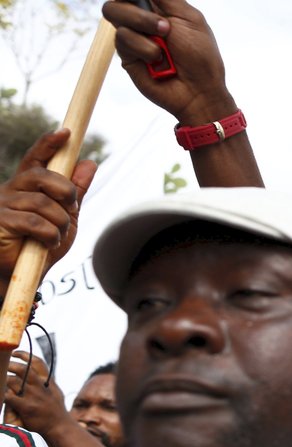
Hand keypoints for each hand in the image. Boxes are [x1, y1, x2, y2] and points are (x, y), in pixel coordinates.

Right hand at [0, 131, 96, 287]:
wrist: (25, 275)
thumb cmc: (42, 244)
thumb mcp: (66, 216)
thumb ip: (75, 191)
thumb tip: (89, 162)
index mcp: (27, 186)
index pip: (36, 159)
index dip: (49, 144)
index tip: (66, 133)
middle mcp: (11, 190)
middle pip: (42, 176)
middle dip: (64, 190)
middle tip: (71, 208)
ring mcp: (3, 205)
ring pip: (42, 202)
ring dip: (59, 221)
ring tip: (57, 236)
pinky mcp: (0, 222)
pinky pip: (34, 221)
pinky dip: (49, 234)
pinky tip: (47, 243)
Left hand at [4, 351, 70, 439]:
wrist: (60, 427)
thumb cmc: (56, 411)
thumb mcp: (56, 393)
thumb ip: (47, 383)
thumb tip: (41, 375)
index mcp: (48, 381)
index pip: (37, 362)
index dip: (24, 355)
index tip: (14, 353)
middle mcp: (41, 386)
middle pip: (22, 369)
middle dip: (9, 365)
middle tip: (2, 365)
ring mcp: (33, 396)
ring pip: (13, 380)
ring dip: (3, 379)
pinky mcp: (26, 407)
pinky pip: (8, 396)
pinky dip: (1, 393)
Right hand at [102, 0, 237, 123]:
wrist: (199, 91)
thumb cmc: (200, 56)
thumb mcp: (190, 18)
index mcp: (158, 8)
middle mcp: (141, 20)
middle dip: (138, 11)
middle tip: (165, 27)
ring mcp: (133, 37)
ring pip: (113, 12)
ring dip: (141, 25)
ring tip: (164, 45)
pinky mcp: (127, 55)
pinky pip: (122, 39)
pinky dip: (143, 47)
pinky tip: (157, 60)